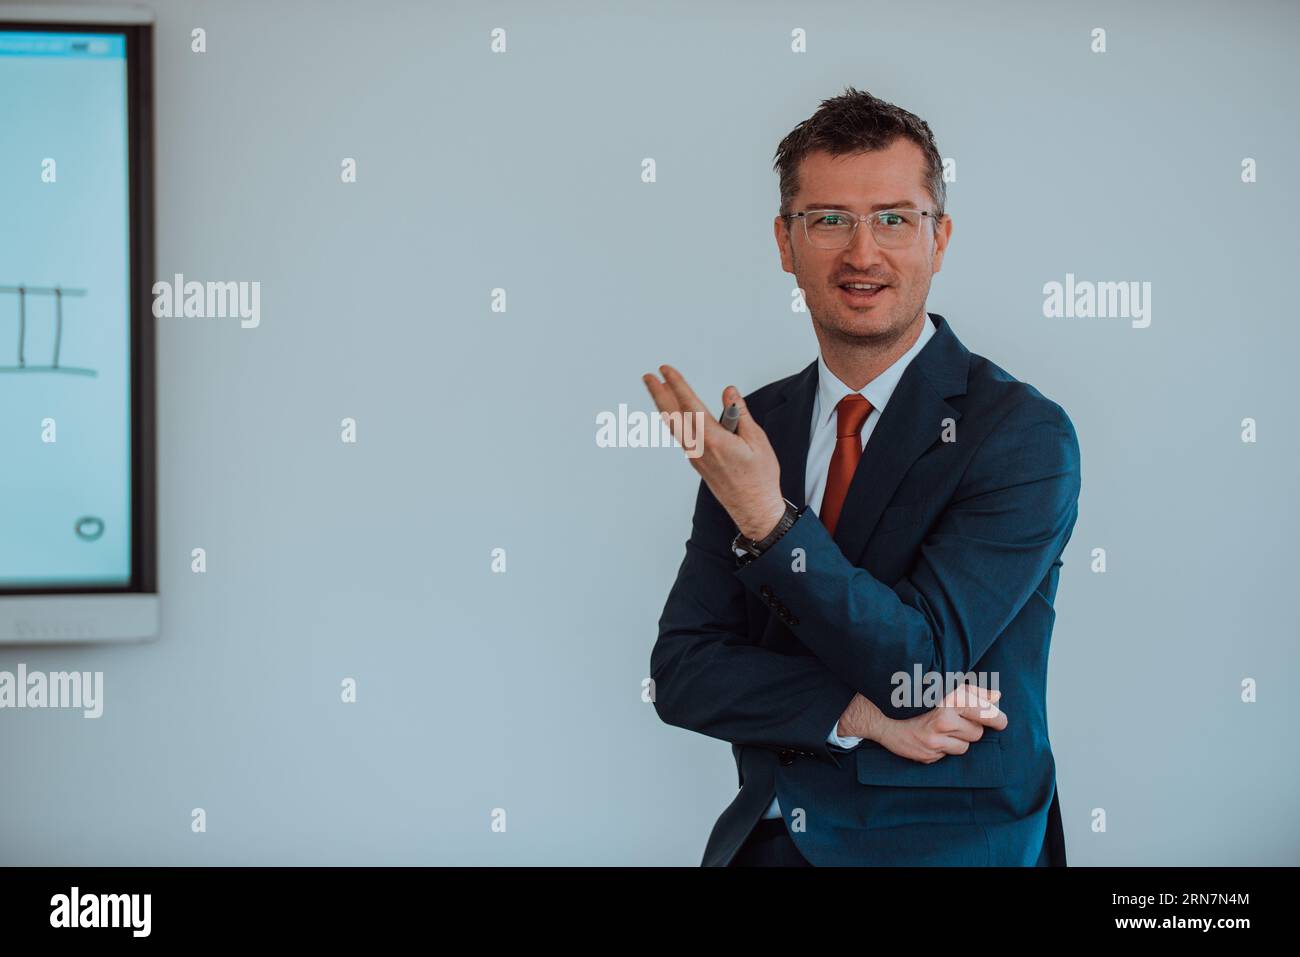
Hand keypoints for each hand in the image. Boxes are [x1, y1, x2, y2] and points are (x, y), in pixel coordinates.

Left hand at [642, 366, 784, 539]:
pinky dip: (673, 420)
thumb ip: (740, 413)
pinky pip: (680, 436)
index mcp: (714, 440)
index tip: (666, 371)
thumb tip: (729, 393)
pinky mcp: (697, 463)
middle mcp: (699, 448)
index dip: (677, 385)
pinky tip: (672, 414)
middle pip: (672, 415)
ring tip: (657, 390)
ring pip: (674, 426)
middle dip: (659, 394)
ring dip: (664, 406)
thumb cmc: (759, 478)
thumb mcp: (757, 440)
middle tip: (647, 377)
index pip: (690, 405)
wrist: (754, 508)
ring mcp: (695, 457)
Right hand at [848, 684, 1006, 763]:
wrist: (879, 714)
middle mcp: (942, 722)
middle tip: (960, 719)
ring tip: (942, 727)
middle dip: (973, 727)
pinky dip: (943, 747)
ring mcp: (934, 742)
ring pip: (965, 747)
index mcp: (948, 701)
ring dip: (959, 739)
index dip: (998, 718)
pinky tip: (930, 736)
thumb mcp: (943, 687)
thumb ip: (972, 692)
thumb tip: (997, 697)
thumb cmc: (913, 695)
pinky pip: (947, 755)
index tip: (1001, 720)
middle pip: (977, 733)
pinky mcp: (927, 756)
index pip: (985, 714)